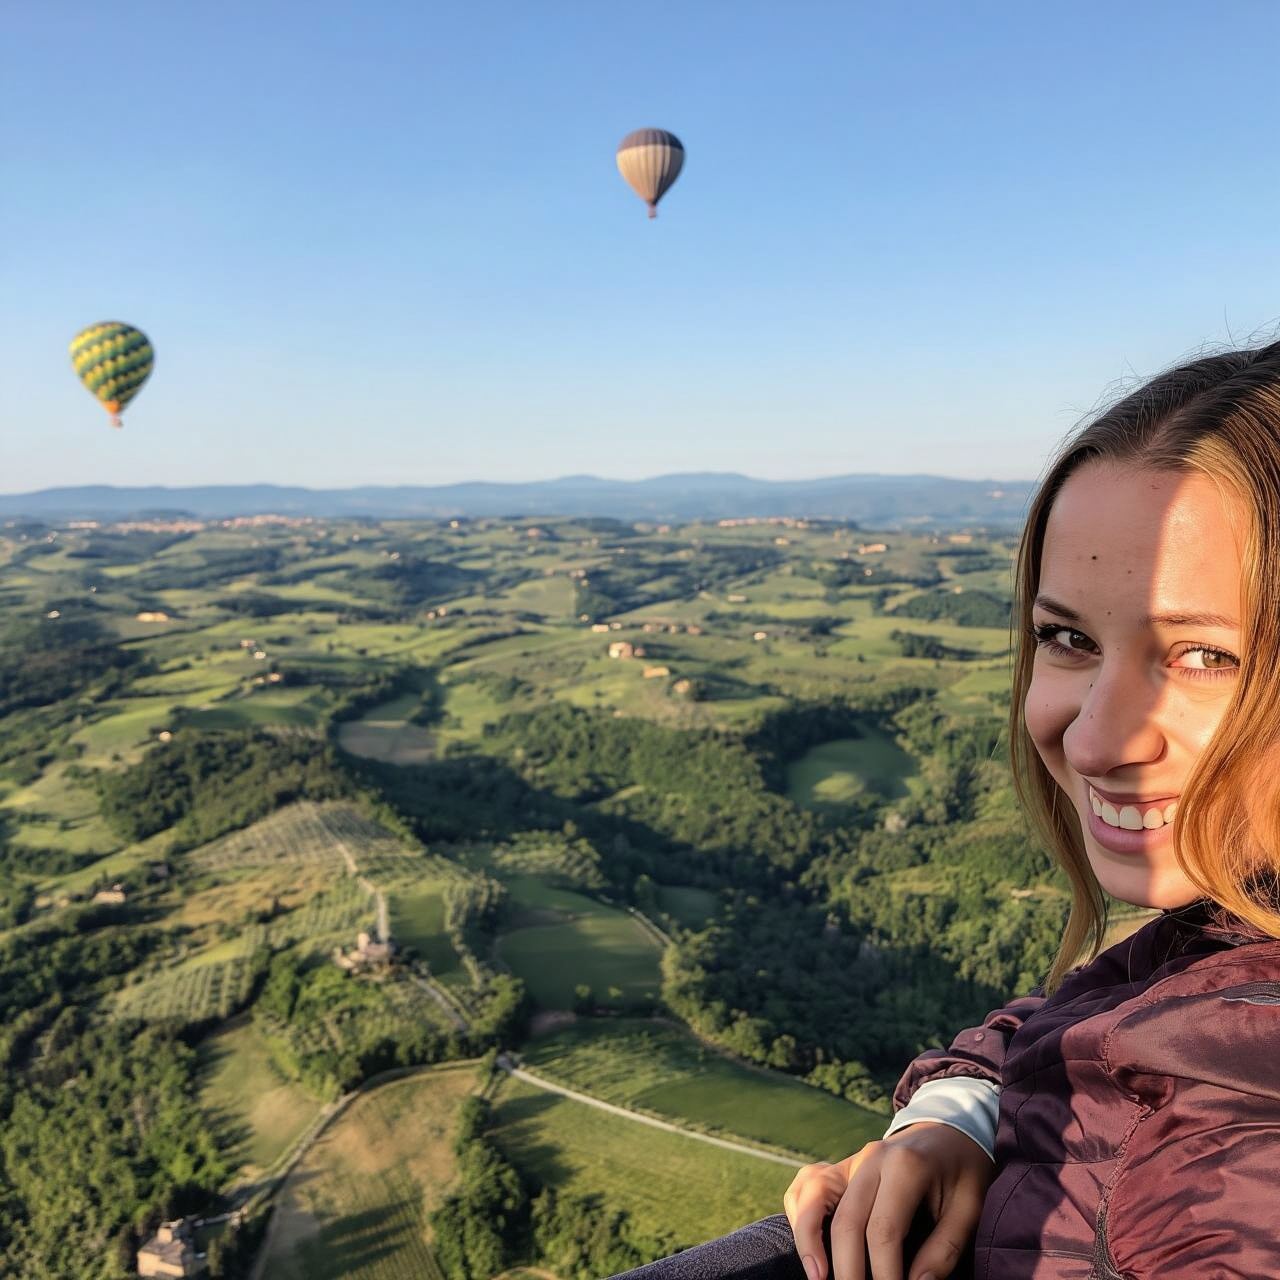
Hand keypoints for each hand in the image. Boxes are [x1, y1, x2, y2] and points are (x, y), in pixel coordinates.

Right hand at [783, 1122, 993, 1279]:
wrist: (950, 1130)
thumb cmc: (962, 1172)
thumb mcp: (969, 1208)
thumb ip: (944, 1249)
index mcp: (905, 1166)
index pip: (884, 1230)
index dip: (885, 1274)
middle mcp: (870, 1158)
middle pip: (846, 1220)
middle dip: (847, 1270)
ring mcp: (851, 1159)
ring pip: (814, 1196)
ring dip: (810, 1240)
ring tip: (818, 1278)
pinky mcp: (841, 1166)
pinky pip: (806, 1184)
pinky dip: (799, 1214)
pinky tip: (807, 1246)